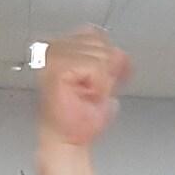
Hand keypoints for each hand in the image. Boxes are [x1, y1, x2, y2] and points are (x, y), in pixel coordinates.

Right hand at [38, 27, 131, 148]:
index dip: (110, 57)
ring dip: (102, 82)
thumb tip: (121, 53)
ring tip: (87, 94)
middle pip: (102, 43)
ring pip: (100, 55)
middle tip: (93, 92)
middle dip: (107, 72)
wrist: (69, 139)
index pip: (98, 35)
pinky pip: (95, 68)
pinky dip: (98, 86)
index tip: (107, 80)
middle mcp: (55, 47)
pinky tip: (85, 95)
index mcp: (63, 47)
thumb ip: (112, 61)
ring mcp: (53, 56)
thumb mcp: (106, 81)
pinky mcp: (57, 68)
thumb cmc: (81, 116)